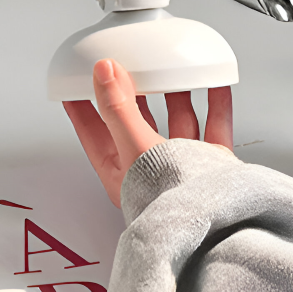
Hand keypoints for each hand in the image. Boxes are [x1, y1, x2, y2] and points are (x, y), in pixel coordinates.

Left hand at [63, 58, 232, 206]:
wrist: (212, 227)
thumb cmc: (165, 203)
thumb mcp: (132, 146)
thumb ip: (117, 108)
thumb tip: (103, 72)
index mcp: (120, 169)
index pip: (93, 130)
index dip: (83, 103)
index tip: (76, 78)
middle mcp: (151, 167)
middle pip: (137, 120)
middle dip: (134, 91)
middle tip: (129, 65)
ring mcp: (183, 165)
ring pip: (178, 120)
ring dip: (176, 94)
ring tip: (173, 70)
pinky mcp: (212, 164)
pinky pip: (215, 126)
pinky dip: (216, 103)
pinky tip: (215, 83)